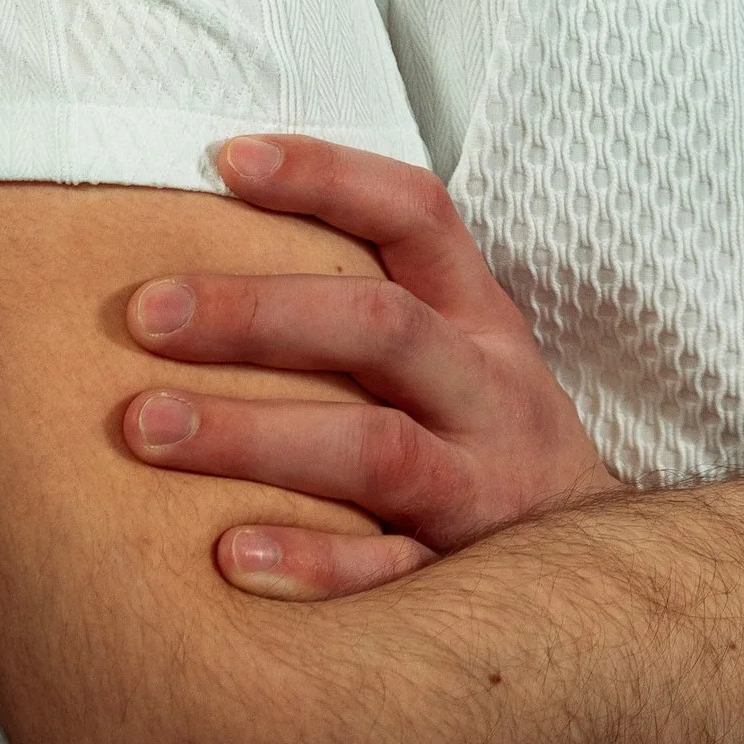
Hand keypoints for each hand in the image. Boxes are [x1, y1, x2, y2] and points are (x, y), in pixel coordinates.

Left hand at [121, 135, 619, 597]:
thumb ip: (365, 306)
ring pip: (376, 450)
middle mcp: (487, 391)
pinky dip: (314, 568)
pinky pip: (390, 576)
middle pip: (382, 328)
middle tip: (144, 311)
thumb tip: (204, 240)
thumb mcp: (460, 354)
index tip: (227, 159)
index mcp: (478, 319)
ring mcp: (481, 488)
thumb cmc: (483, 446)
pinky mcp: (466, 584)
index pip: (415, 216)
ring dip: (254, 436)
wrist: (599, 582)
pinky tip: (227, 559)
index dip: (328, 178)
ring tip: (146, 428)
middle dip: (257, 314)